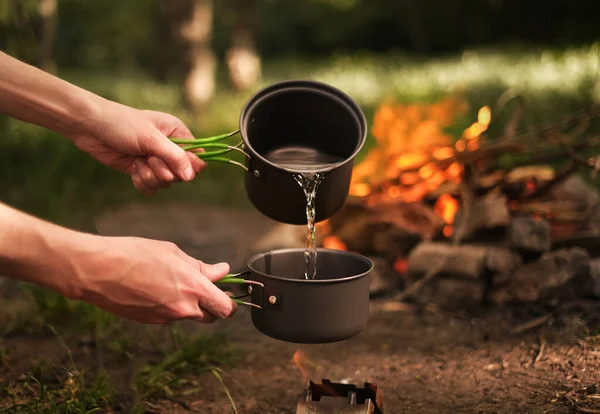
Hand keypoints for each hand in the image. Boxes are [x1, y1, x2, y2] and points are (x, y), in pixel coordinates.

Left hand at [72, 101, 204, 194]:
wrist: (89, 127)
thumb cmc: (122, 124)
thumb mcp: (151, 139)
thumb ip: (174, 157)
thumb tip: (191, 177)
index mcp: (177, 133)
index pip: (197, 156)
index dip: (189, 166)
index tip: (175, 164)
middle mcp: (169, 148)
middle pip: (181, 174)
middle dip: (164, 171)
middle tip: (149, 159)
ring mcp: (155, 160)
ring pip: (165, 183)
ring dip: (150, 176)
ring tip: (137, 162)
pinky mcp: (141, 170)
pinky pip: (151, 187)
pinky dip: (141, 182)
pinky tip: (132, 170)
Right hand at [76, 236, 237, 323]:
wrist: (98, 271)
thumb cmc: (134, 255)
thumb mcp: (172, 253)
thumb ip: (200, 267)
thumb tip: (221, 272)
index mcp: (193, 288)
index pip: (226, 308)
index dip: (230, 302)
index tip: (228, 293)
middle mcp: (183, 308)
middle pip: (211, 317)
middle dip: (212, 305)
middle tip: (205, 289)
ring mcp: (166, 317)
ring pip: (189, 316)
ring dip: (190, 305)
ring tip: (174, 283)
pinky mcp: (150, 321)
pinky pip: (170, 316)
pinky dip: (170, 306)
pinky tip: (156, 289)